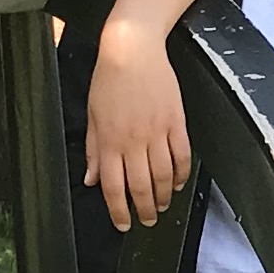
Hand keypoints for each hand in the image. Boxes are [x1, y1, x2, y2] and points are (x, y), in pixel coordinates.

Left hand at [83, 31, 192, 232]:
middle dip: (145, 210)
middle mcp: (133, 140)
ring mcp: (157, 132)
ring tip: (163, 205)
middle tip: (148, 220)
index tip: (124, 222)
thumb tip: (92, 179)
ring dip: (164, 196)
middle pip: (141, 187)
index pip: (113, 187)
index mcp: (110, 141)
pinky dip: (181, 173)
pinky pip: (182, 156)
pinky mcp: (176, 122)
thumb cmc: (109, 78)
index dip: (119, 210)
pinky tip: (178, 182)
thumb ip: (94, 150)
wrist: (133, 50)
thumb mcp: (92, 115)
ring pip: (163, 176)